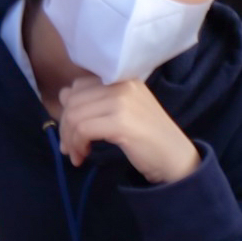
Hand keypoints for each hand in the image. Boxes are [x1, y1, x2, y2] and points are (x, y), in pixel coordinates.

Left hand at [58, 78, 200, 183]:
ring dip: (69, 138)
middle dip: (65, 126)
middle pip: (73, 101)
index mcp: (123, 80)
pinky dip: (77, 144)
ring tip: (75, 154)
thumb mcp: (123, 111)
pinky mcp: (121, 122)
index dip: (68, 109)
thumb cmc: (149, 138)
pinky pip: (83, 129)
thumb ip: (97, 100)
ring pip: (75, 115)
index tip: (71, 130)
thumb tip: (63, 95)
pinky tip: (83, 155)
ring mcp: (122, 102)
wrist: (178, 159)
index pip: (79, 86)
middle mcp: (122, 86)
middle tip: (68, 148)